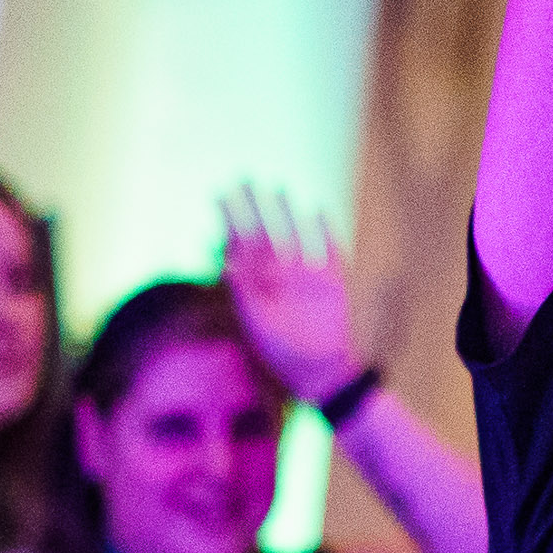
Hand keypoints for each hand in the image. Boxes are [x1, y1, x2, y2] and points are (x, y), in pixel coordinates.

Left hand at [219, 190, 362, 406]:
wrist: (321, 374)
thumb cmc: (283, 354)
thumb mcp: (257, 322)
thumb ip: (245, 291)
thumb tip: (226, 262)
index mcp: (258, 286)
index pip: (241, 245)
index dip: (231, 220)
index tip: (220, 195)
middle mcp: (280, 277)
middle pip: (265, 233)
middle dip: (254, 208)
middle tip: (243, 179)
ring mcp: (306, 277)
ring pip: (294, 236)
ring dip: (286, 213)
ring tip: (277, 188)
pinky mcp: (333, 281)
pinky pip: (326, 248)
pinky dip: (322, 229)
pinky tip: (315, 208)